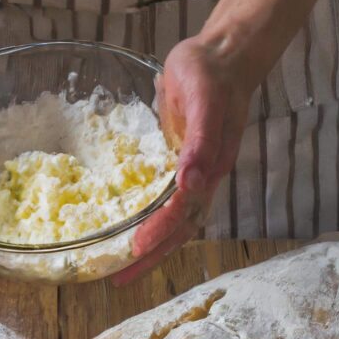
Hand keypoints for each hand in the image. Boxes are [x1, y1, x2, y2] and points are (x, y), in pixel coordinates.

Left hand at [113, 35, 249, 285]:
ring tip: (122, 269)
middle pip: (178, 230)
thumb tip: (192, 182)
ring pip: (173, 224)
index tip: (136, 247)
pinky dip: (149, 224)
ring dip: (150, 248)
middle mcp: (201, 181)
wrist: (220, 60)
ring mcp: (191, 177)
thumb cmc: (212, 76)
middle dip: (151, 256)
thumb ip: (202, 142)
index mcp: (209, 169)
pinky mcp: (178, 168)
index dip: (159, 231)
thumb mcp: (206, 101)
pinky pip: (164, 204)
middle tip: (118, 278)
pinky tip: (128, 232)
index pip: (182, 211)